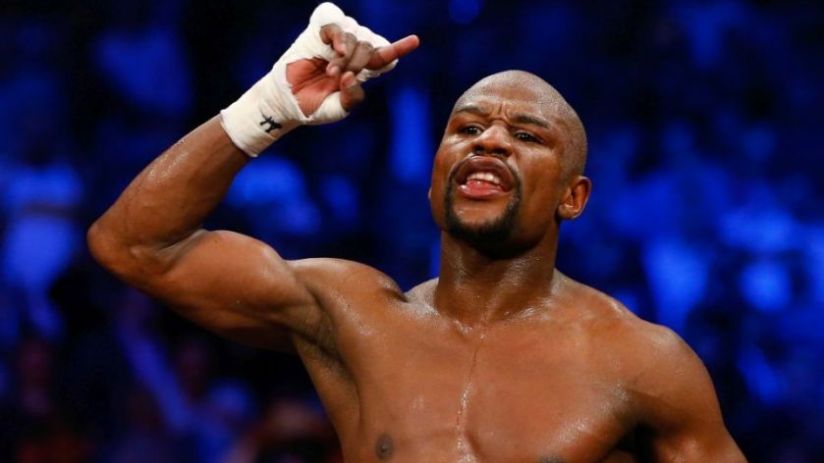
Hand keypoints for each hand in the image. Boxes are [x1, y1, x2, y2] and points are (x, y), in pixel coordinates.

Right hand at [220, 3, 417, 155]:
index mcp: (361, 70)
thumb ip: (352, 97)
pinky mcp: (319, 33)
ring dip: (347, 55)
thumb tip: (354, 76)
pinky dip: (339, 35)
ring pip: (357, 35)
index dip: (399, 47)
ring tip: (330, 72)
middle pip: (372, 46)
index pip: (385, 55)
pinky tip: (335, 49)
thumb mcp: (339, 108)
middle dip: (359, 63)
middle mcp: (352, 53)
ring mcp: (336, 41)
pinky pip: (336, 22)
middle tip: (338, 78)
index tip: (414, 40)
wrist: (288, 102)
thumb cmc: (314, 106)